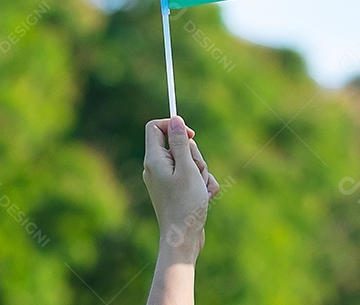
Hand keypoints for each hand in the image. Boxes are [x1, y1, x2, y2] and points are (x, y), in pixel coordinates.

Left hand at [143, 116, 219, 262]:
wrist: (183, 239)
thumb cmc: (184, 204)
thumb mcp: (186, 169)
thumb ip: (181, 143)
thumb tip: (175, 119)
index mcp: (154, 160)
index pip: (156, 128)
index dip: (174, 125)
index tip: (190, 134)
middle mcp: (158, 168)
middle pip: (181, 145)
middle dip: (196, 157)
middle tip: (195, 173)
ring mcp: (168, 180)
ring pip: (192, 162)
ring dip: (202, 173)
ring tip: (200, 190)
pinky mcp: (178, 190)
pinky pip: (195, 177)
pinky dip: (203, 185)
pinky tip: (204, 199)